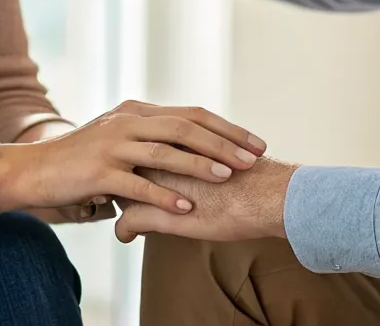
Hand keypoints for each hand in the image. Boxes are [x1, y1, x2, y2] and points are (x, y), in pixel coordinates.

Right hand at [0, 100, 267, 216]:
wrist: (33, 170)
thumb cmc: (81, 160)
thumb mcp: (119, 139)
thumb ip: (151, 138)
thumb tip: (192, 145)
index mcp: (137, 112)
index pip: (192, 114)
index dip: (226, 128)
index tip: (255, 143)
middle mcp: (127, 122)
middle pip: (185, 127)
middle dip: (223, 143)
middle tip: (252, 158)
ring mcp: (112, 146)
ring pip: (164, 151)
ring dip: (199, 164)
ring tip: (227, 176)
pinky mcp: (98, 172)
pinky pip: (137, 184)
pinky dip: (164, 196)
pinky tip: (186, 208)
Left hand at [113, 158, 297, 244]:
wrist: (266, 194)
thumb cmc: (253, 177)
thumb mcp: (222, 155)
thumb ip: (204, 153)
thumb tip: (202, 157)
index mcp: (176, 143)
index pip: (141, 142)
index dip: (134, 152)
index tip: (129, 162)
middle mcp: (161, 159)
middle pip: (124, 163)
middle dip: (118, 173)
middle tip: (113, 184)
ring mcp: (158, 187)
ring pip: (121, 192)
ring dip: (117, 201)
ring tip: (115, 208)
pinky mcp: (160, 215)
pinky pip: (130, 223)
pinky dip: (126, 231)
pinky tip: (126, 236)